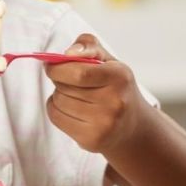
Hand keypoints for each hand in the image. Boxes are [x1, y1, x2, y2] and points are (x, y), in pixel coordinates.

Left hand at [45, 33, 151, 153]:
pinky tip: (73, 110)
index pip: (77, 72)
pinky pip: (56, 118)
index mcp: (120, 76)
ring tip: (76, 97)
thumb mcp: (107, 60)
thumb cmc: (114, 86)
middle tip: (71, 83)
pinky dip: (56, 110)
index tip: (53, 67)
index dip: (58, 68)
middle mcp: (115, 102)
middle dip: (60, 81)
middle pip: (64, 87)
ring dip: (59, 96)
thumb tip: (68, 53)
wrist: (132, 125)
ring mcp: (104, 124)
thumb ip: (87, 45)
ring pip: (58, 101)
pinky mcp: (91, 140)